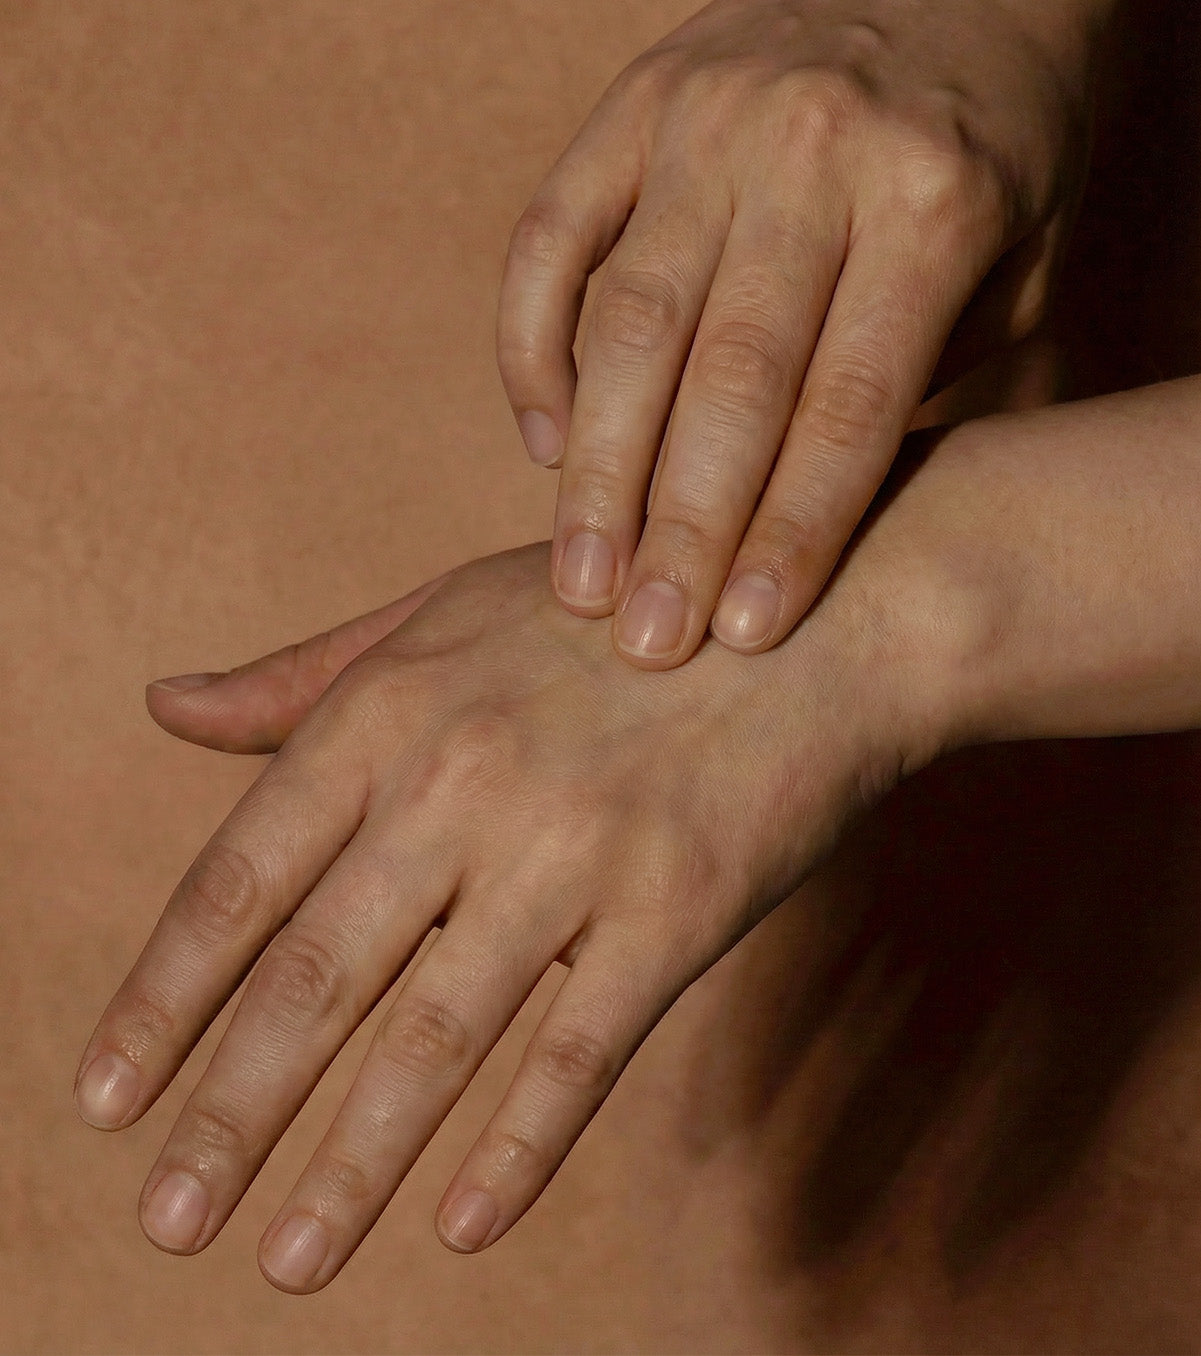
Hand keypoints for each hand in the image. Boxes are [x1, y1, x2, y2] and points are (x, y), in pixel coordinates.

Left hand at [74, 538, 938, 1292]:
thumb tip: (163, 707)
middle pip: (318, 975)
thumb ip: (305, 675)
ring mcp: (575, 848)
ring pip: (436, 1037)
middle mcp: (465, 779)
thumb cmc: (610, 612)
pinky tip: (460, 1228)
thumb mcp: (446, 613)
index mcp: (392, 706)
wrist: (814, 617)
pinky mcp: (676, 908)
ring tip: (287, 1263)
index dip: (165, 997)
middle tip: (167, 1218)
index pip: (242, 877)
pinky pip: (579, 1054)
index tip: (107, 1096)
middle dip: (232, 1112)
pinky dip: (517, 1150)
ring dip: (351, 1166)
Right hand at [498, 0, 1117, 665]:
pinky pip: (552, 238)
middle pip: (725, 377)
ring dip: (597, 466)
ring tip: (579, 580)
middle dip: (679, 527)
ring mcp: (708, 119)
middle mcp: (811, 154)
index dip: (790, 535)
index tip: (741, 637)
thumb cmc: (1007, 125)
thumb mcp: (1022, 258)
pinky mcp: (635, 100)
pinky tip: (547, 440)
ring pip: (627, 320)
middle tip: (640, 644)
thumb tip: (798, 513)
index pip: (846, 409)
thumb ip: (919, 380)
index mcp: (934, 201)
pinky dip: (535, 348)